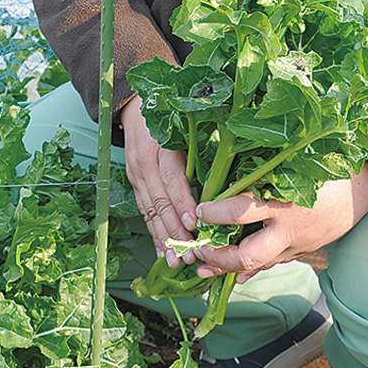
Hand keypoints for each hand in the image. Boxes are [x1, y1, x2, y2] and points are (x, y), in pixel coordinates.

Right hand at [119, 94, 198, 263]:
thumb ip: (206, 145)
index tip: (197, 224)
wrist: (134, 105)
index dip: (183, 202)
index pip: (172, 178)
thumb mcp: (187, 123)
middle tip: (191, 253)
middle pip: (159, 201)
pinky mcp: (134, 183)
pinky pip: (144, 211)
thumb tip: (233, 172)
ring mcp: (136, 174)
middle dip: (175, 230)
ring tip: (176, 261)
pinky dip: (153, 233)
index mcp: (161, 146)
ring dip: (163, 238)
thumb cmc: (170, 114)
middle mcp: (145, 162)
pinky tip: (162, 251)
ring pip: (150, 211)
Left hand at [194, 162, 367, 283]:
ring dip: (226, 270)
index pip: (243, 211)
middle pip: (248, 255)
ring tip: (202, 267)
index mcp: (286, 203)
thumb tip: (228, 172)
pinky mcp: (299, 253)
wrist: (362, 193)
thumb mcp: (295, 165)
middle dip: (218, 258)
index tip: (200, 208)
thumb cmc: (324, 170)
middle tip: (197, 249)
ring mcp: (295, 246)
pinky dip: (249, 270)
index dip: (217, 212)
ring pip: (257, 266)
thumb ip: (263, 170)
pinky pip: (270, 264)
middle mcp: (289, 230)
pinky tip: (229, 274)